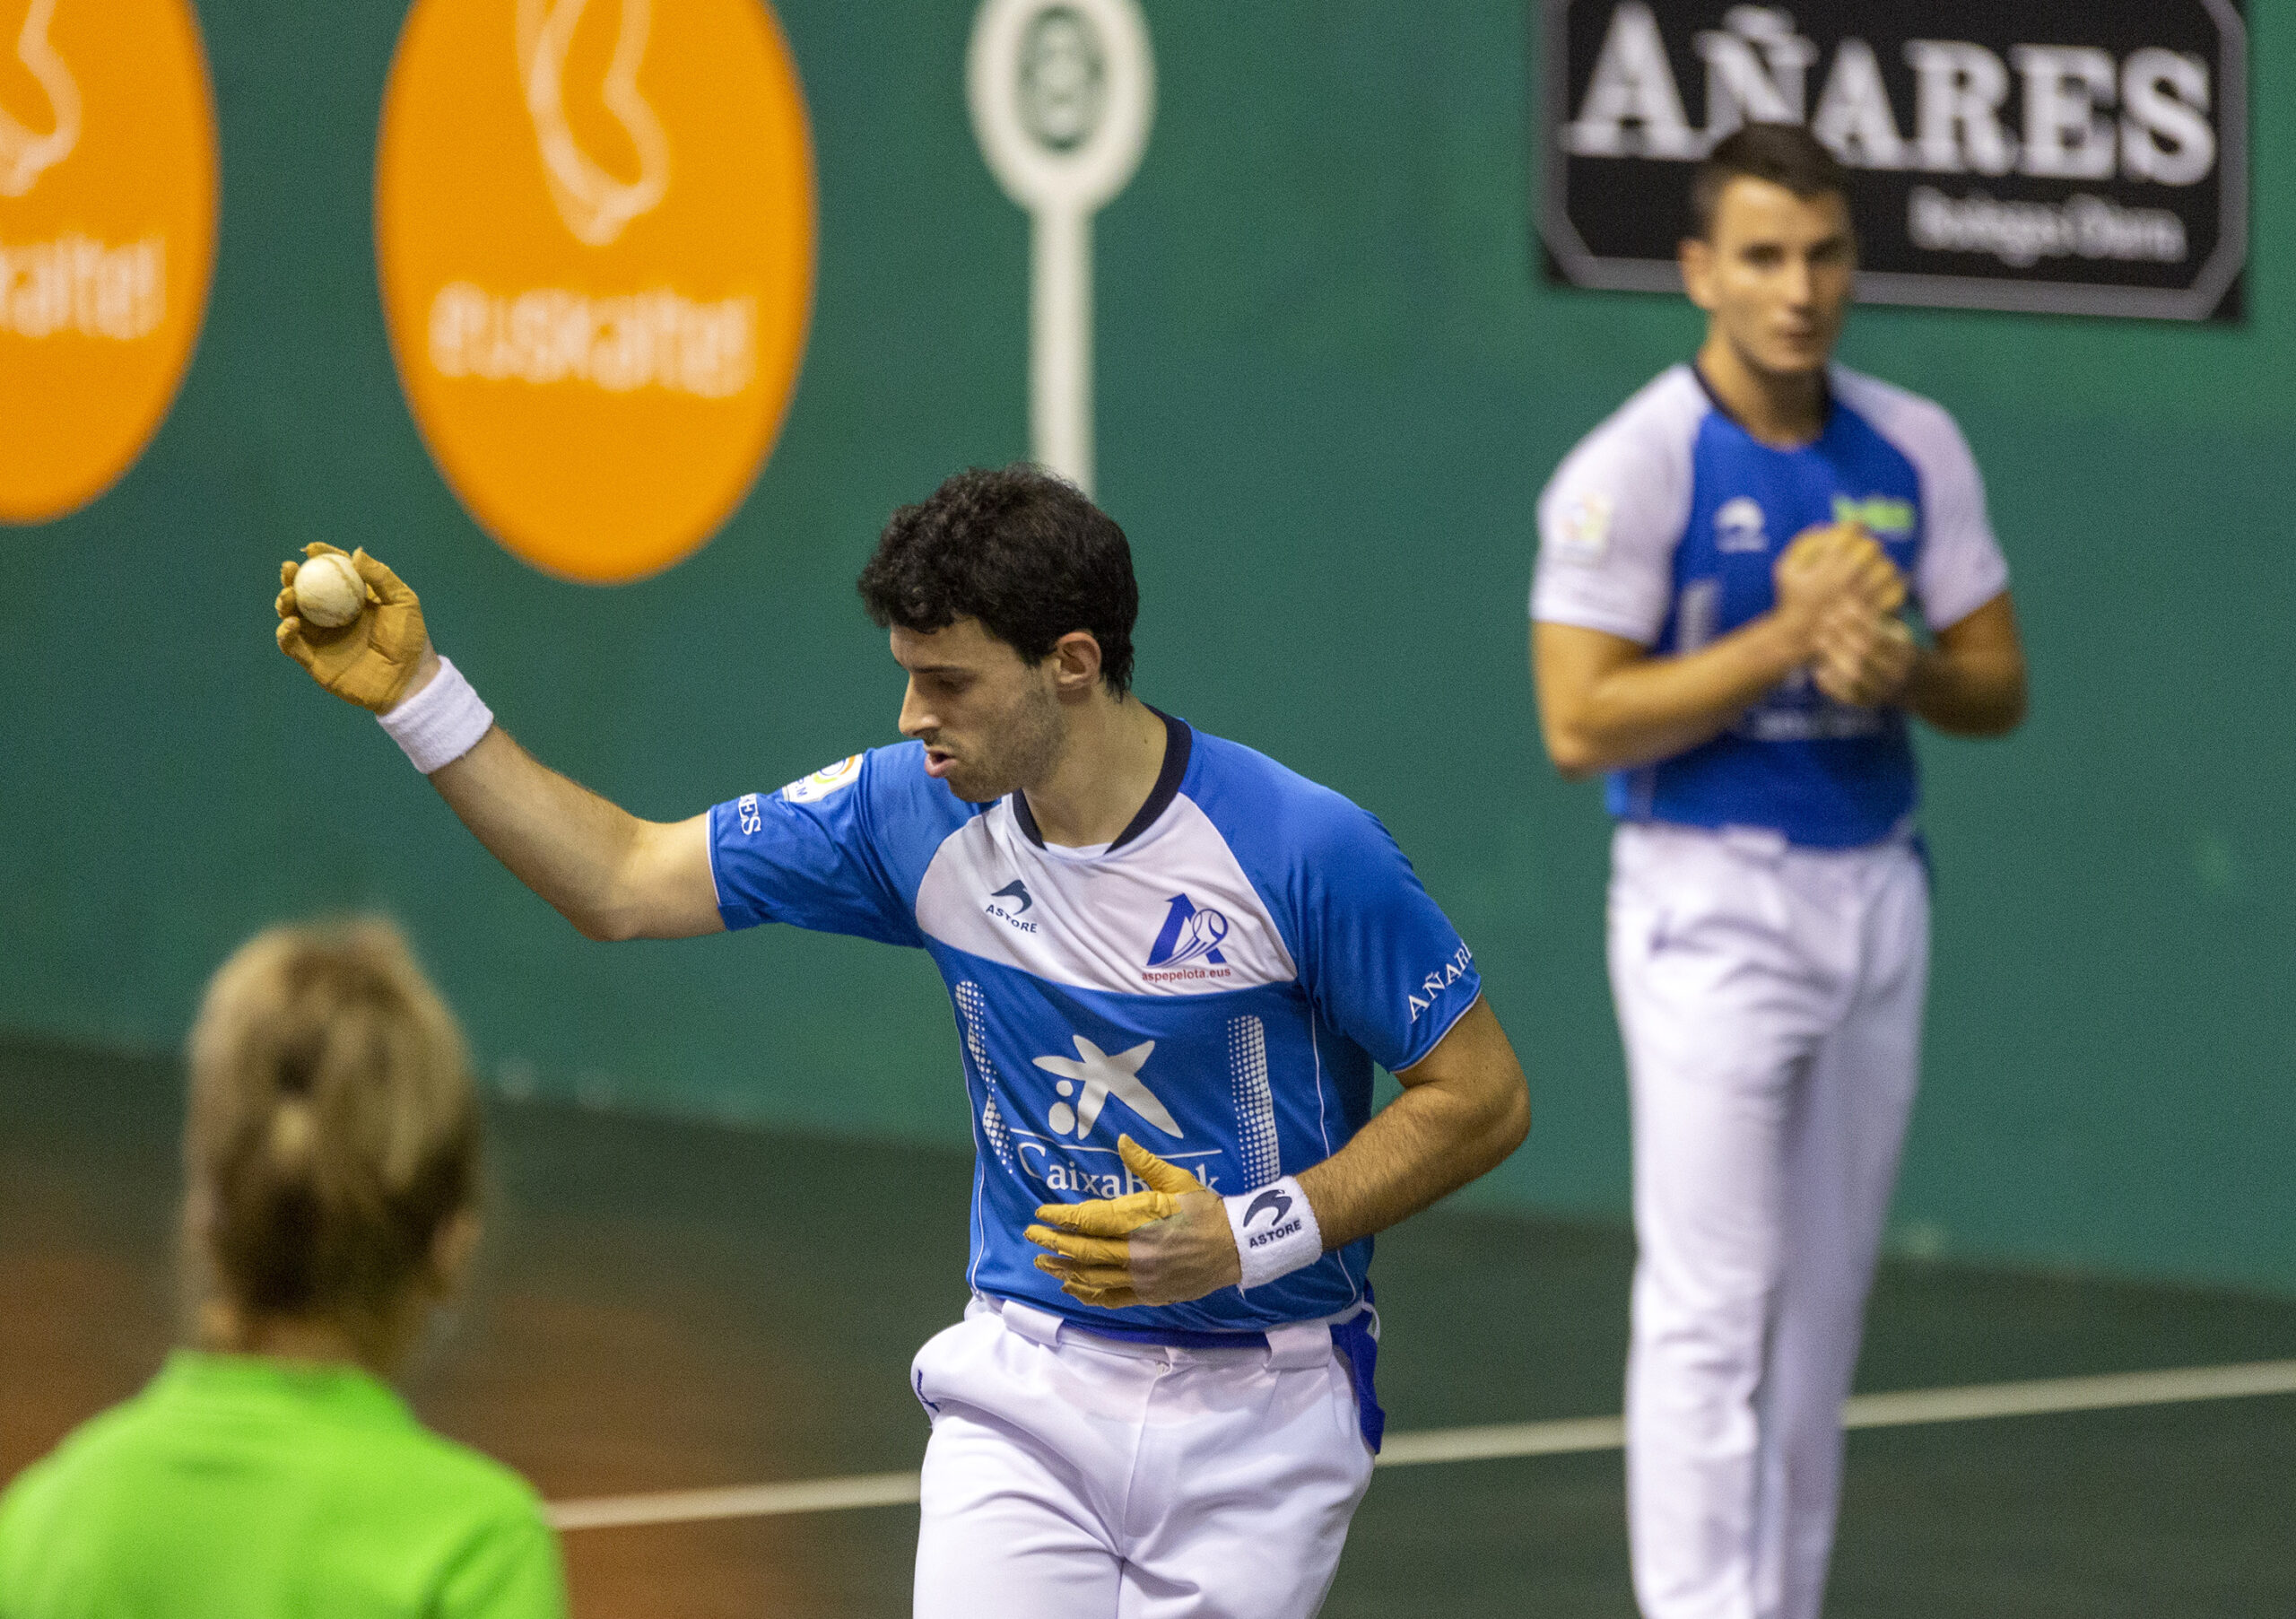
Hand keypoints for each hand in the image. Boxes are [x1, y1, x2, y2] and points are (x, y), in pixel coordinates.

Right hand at [276, 543, 433, 712]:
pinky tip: (291, 623)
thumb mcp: (402, 602)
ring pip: (292, 615)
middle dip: (292, 578)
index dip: (320, 559)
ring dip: (284, 602)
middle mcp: (334, 616)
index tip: (312, 549)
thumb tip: (356, 552)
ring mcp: (322, 638)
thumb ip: (381, 577)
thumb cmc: (410, 639)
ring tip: (289, 596)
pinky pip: (291, 645)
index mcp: (353, 599)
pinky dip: (284, 634)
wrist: (409, 679)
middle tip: (289, 569)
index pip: (332, 573)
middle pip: (305, 592)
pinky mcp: (314, 661)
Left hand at [1025, 1136, 1241, 1308]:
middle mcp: (1135, 1253)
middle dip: (1053, 1243)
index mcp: (1139, 1221)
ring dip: (1063, 1270)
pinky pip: (1111, 1298)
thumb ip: (1145, 1163)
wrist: (1236, 1248)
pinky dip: (1088, 1294)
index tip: (1042, 1213)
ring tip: (1043, 1263)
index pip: (1088, 1220)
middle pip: (1083, 1251)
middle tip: (1032, 1236)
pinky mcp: (1149, 1294)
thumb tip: (1121, 1140)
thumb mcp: (1177, 1181)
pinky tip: (1073, 1288)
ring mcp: (1141, 1278)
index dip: (1060, 1217)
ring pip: (1091, 1278)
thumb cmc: (1206, 1210)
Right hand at [1773, 523, 1904, 656]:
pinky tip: (1881, 584)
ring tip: (1872, 567)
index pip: (1850, 533)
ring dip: (1881, 564)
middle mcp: (1847, 579)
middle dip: (1866, 545)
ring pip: (1887, 568)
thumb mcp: (1786, 568)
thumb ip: (1803, 544)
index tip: (1854, 528)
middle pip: (1871, 548)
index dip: (1854, 526)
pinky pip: (1895, 591)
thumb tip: (1827, 528)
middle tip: (1861, 550)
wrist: (1799, 633)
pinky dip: (1892, 585)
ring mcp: (1862, 596)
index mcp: (1827, 566)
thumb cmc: (1792, 597)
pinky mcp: (1872, 610)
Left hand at [1811, 595, 1916, 706]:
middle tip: (1826, 617)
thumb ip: (1877, 620)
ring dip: (1833, 656)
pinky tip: (1819, 670)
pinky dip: (1831, 684)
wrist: (1914, 685)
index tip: (1843, 604)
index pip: (1878, 634)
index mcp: (1905, 653)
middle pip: (1864, 654)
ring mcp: (1882, 691)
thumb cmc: (1896, 649)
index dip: (1859, 619)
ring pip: (1854, 676)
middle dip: (1842, 634)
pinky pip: (1845, 697)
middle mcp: (1895, 674)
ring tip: (1819, 638)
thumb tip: (1852, 593)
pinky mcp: (1867, 704)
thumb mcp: (1897, 632)